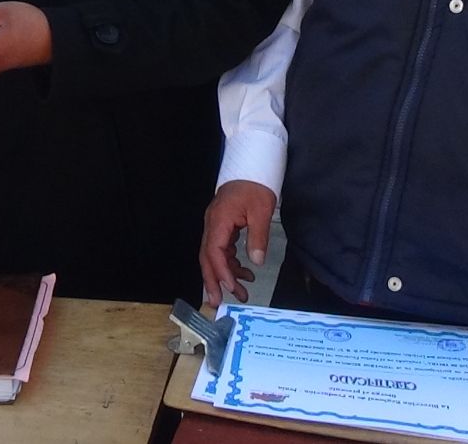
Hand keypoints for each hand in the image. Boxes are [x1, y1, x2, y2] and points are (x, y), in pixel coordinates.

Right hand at [200, 179, 275, 305]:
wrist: (251, 165)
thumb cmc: (255, 184)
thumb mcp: (261, 210)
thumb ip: (258, 237)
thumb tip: (256, 261)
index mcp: (219, 220)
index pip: (214, 251)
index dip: (221, 271)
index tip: (230, 287)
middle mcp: (212, 225)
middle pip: (207, 258)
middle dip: (212, 281)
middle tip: (217, 303)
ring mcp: (216, 226)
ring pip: (214, 256)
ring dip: (225, 275)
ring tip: (240, 293)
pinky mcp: (223, 227)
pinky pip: (222, 250)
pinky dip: (231, 264)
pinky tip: (245, 273)